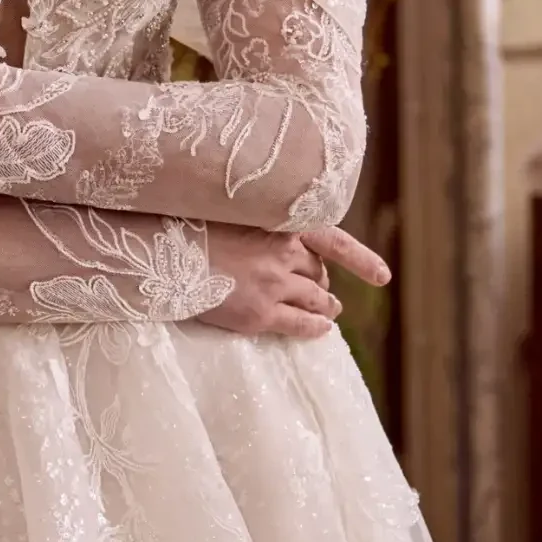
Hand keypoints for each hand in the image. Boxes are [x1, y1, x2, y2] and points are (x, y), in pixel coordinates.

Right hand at [197, 220, 390, 337]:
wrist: (158, 252)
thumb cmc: (187, 225)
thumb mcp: (230, 209)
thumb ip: (259, 221)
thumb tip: (277, 234)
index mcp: (280, 223)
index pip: (335, 241)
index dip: (362, 260)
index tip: (382, 277)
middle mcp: (284, 253)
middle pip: (320, 272)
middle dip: (323, 282)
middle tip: (324, 292)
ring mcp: (274, 285)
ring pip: (316, 300)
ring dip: (326, 307)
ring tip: (330, 312)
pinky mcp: (260, 314)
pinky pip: (300, 326)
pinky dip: (315, 329)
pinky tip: (321, 331)